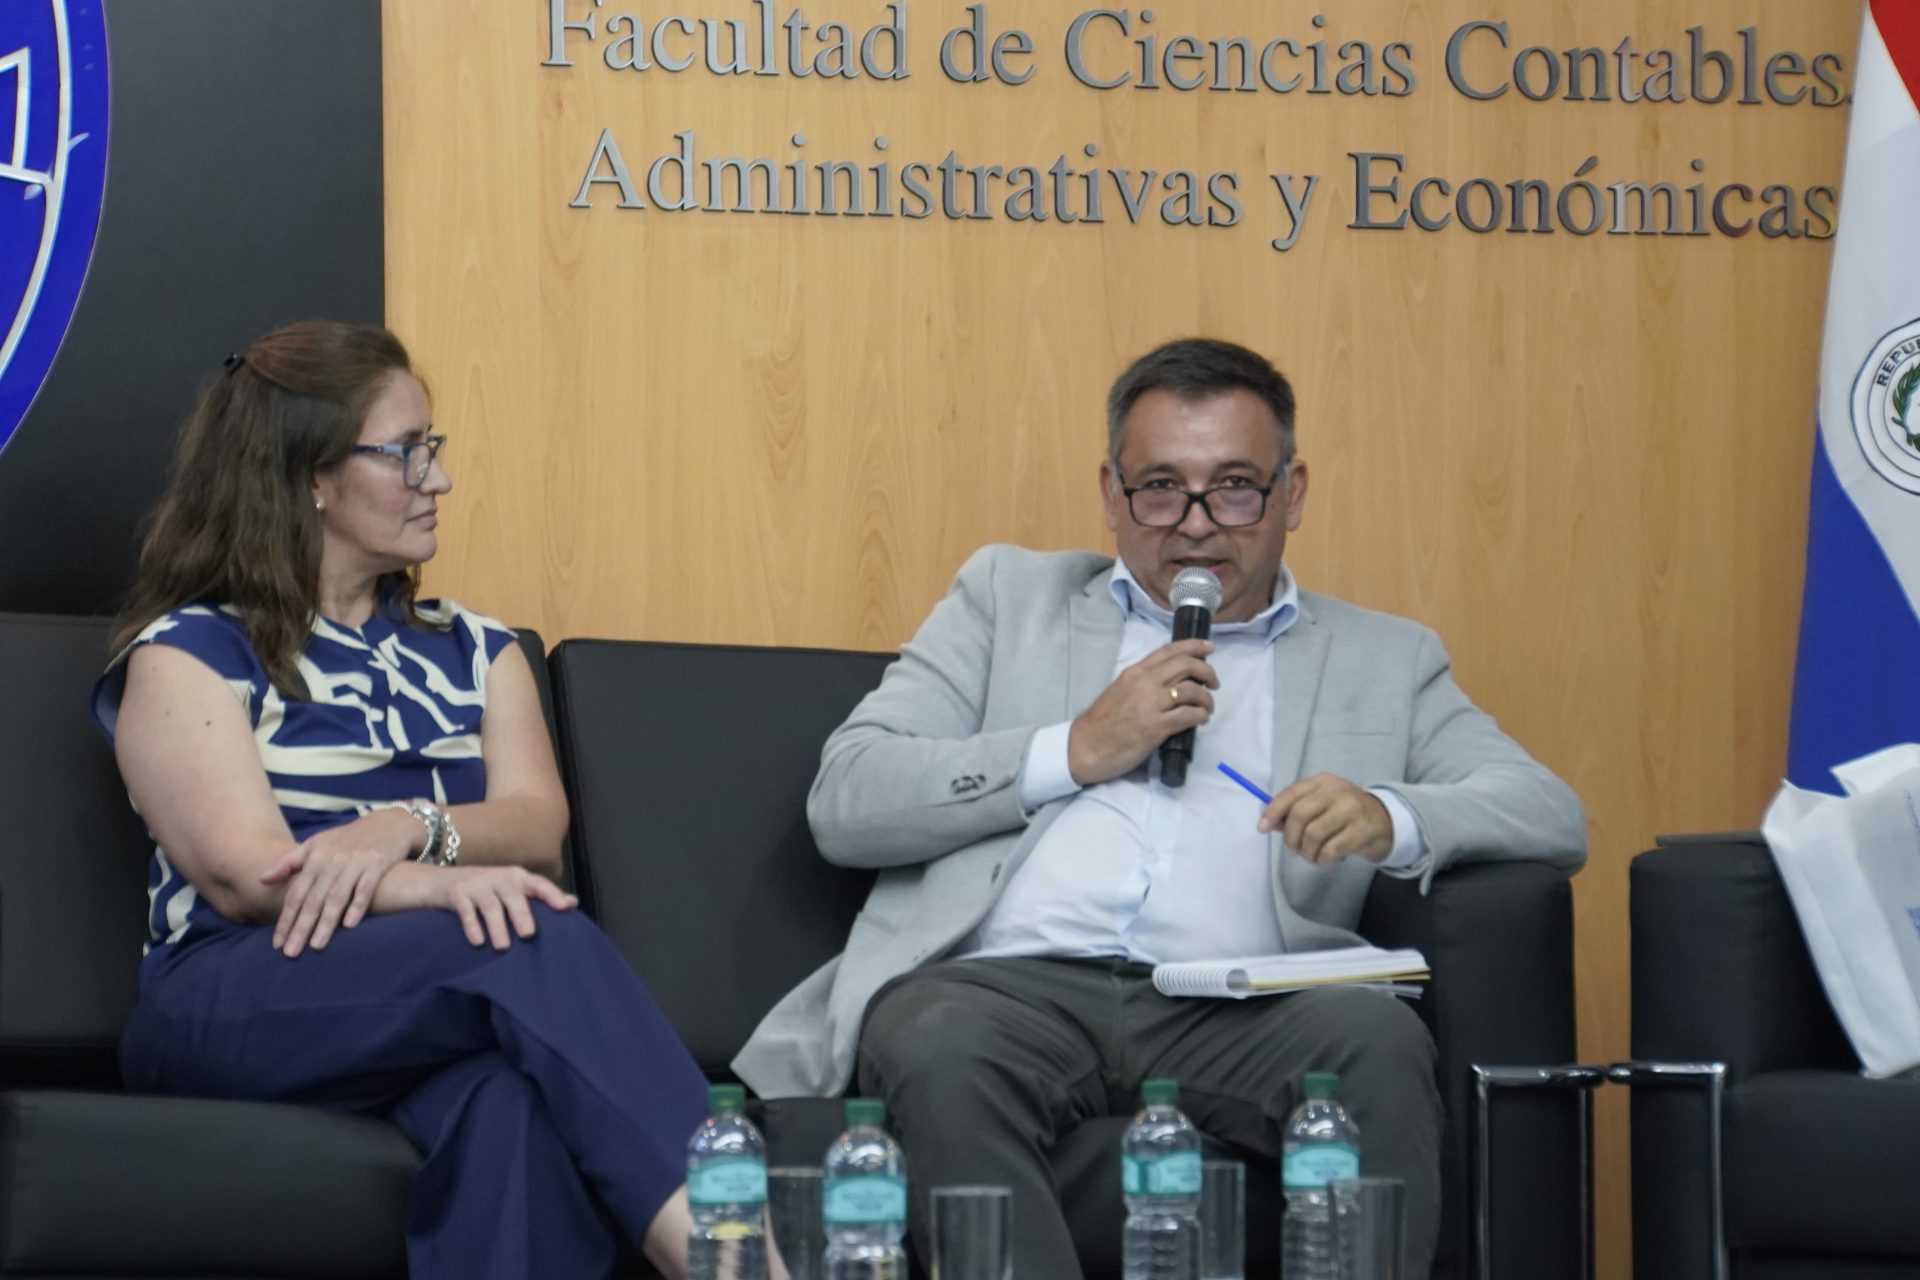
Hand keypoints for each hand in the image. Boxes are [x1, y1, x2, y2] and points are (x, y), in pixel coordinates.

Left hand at [262, 808, 420, 955]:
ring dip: (326, 922)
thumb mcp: (316, 844)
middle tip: (291, 953)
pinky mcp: (377, 864)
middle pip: (313, 899)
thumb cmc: (349, 838)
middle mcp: (332, 861)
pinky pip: (366, 888)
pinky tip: (350, 925)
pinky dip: (358, 905)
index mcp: (315, 858)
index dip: (286, 919)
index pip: (296, 893)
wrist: (389, 823)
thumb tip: (262, 879)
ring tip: (316, 946)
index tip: (277, 943)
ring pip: (337, 897)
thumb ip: (289, 862)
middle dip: (301, 927)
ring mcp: (355, 862)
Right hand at [428, 865, 578, 949]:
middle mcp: (498, 877)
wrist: (437, 882)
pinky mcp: (456, 893)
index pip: (538, 883)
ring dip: (497, 926)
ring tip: (503, 947)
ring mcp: (476, 883)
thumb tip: (572, 902)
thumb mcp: (512, 889)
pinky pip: (466, 910)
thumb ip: (539, 896)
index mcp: (517, 877)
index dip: (552, 894)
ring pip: (490, 905)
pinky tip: (477, 942)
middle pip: (513, 895)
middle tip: (529, 935)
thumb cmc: (485, 890)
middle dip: (522, 914)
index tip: (565, 907)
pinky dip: (472, 925)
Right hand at [1066, 639, 1217, 784]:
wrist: (1084, 747)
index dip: (1194, 646)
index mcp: (1135, 672)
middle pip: (1186, 665)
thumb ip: (1142, 683)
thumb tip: (1170, 684)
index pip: (1169, 651)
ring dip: (1207, 699)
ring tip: (1207, 708)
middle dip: (1207, 671)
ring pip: (1192, 690)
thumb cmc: (1101, 723)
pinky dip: (1201, 715)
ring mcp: (1150, 704)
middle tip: (1214, 683)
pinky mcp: (1155, 727)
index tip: (1209, 647)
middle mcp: (1144, 683)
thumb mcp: (1119, 691)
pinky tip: (1201, 720)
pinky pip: (1188, 715)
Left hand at [1258, 773, 1393, 867]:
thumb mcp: (1321, 805)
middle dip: (1291, 838)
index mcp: (1323, 781)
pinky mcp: (1363, 830)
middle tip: (1295, 849)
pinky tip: (1325, 861)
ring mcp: (1352, 809)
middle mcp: (1337, 791)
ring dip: (1307, 852)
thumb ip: (1296, 811)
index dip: (1273, 812)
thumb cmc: (1345, 814)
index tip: (1262, 828)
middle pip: (1299, 815)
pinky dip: (1322, 860)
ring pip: (1313, 834)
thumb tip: (1269, 823)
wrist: (1386, 821)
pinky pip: (1332, 850)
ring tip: (1312, 856)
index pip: (1291, 793)